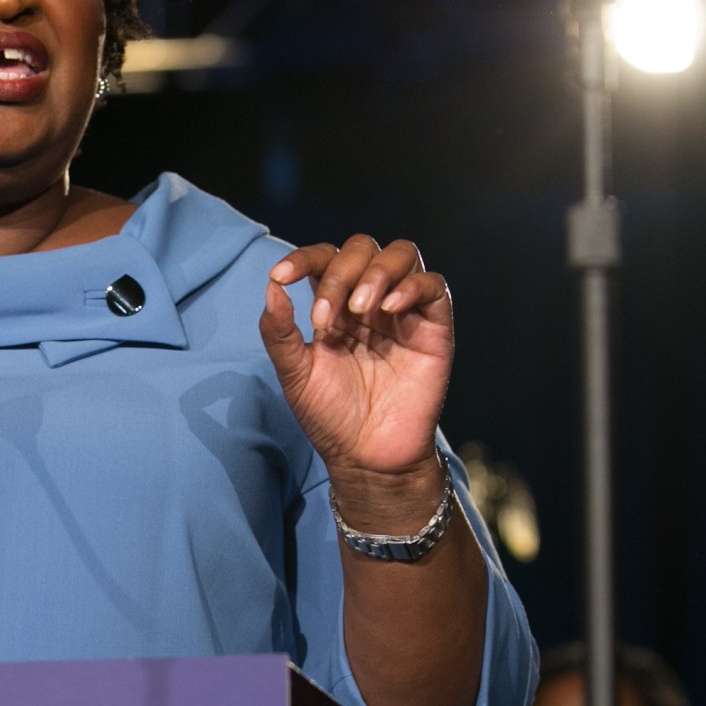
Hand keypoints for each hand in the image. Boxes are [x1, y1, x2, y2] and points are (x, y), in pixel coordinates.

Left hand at [261, 238, 453, 522]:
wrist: (367, 457)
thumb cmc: (331, 417)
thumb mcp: (295, 374)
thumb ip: (279, 332)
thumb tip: (270, 286)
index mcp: (336, 305)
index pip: (324, 258)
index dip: (303, 259)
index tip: (281, 276)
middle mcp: (371, 301)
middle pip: (362, 248)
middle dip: (340, 272)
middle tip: (325, 317)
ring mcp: (404, 312)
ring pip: (402, 254)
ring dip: (376, 272)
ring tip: (361, 310)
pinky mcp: (434, 327)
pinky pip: (434, 285)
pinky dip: (411, 287)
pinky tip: (389, 310)